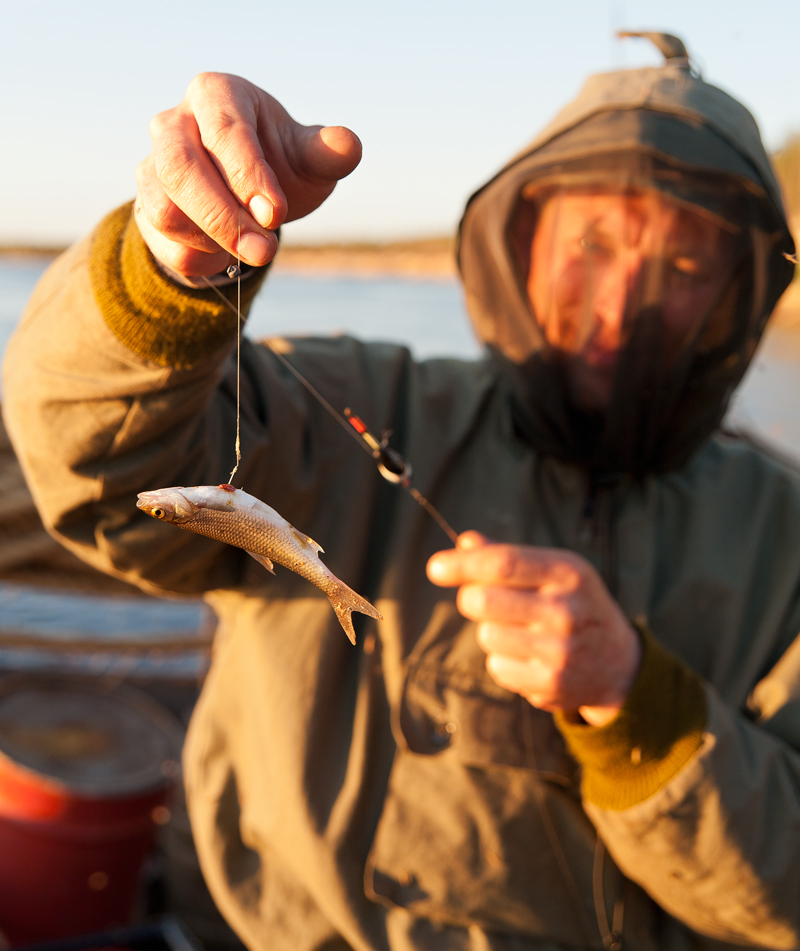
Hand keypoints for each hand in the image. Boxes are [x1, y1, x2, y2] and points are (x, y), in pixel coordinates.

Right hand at [134, 73, 361, 276]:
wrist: (245, 197)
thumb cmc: (280, 165)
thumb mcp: (308, 158)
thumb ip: (328, 152)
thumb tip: (350, 145)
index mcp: (217, 95)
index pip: (225, 131)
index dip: (248, 176)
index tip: (275, 215)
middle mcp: (174, 123)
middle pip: (180, 169)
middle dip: (224, 217)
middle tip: (265, 252)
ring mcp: (152, 164)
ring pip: (164, 207)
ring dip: (212, 239)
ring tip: (254, 250)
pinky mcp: (145, 205)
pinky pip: (162, 238)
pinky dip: (197, 255)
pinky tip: (226, 255)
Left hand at [426, 532, 640, 726]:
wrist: (616, 662)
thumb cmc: (572, 603)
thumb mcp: (554, 571)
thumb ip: (508, 557)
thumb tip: (464, 543)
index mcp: (567, 572)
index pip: (503, 563)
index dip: (461, 564)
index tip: (435, 568)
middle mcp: (566, 610)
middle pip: (483, 601)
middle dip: (469, 598)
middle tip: (478, 600)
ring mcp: (560, 650)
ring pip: (486, 635)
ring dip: (490, 631)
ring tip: (519, 631)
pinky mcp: (551, 684)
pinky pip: (497, 666)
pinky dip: (502, 660)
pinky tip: (528, 656)